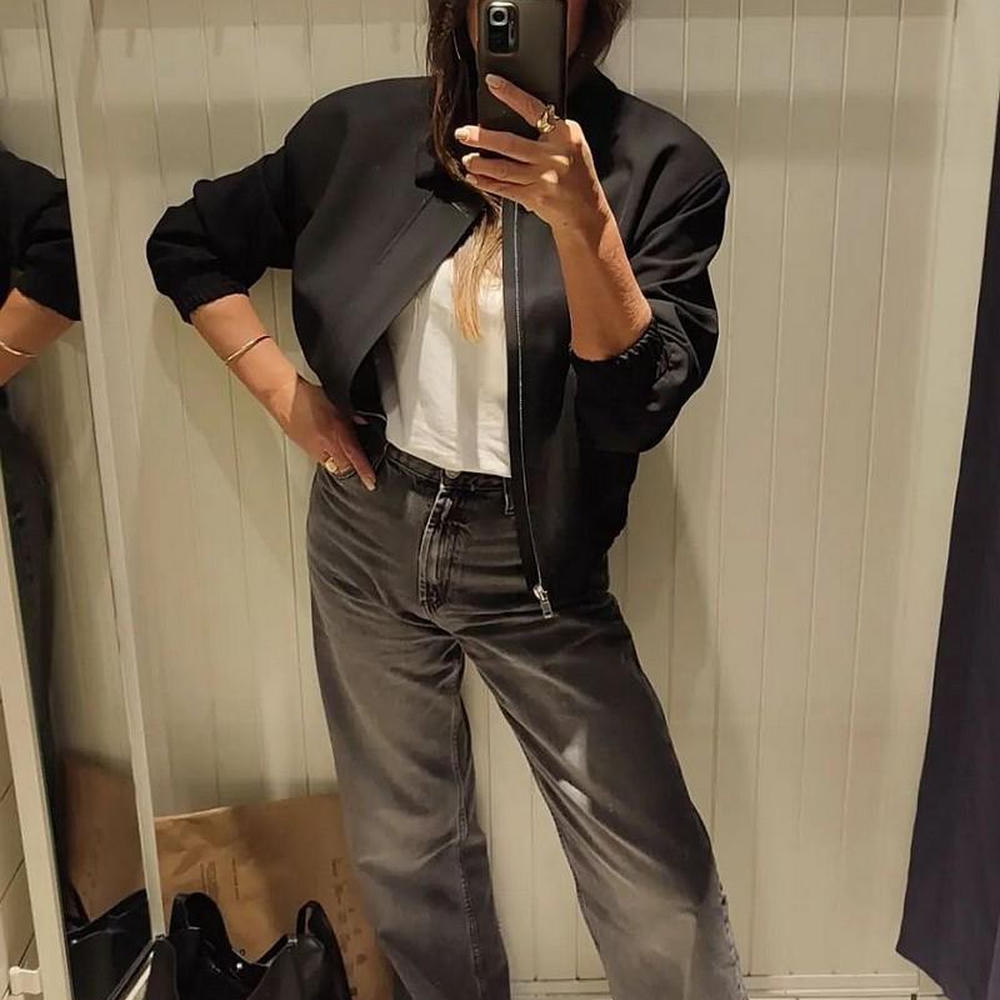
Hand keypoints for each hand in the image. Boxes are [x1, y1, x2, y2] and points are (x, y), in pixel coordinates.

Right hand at [267, 373, 374, 489]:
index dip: (364, 472)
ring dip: (340, 465)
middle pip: (343, 468)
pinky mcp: (303, 449)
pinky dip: (328, 458)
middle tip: (363, 475)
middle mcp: (324, 446)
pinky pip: (320, 459)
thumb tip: (361, 423)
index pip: (355, 458)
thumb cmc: (305, 397)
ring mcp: (312, 450)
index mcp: (335, 435)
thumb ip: (351, 417)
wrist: (281, 396)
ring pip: (331, 465)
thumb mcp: (336, 406)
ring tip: (346, 460)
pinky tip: (328, 449)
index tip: (371, 482)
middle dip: (353, 472)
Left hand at [454, 73, 609, 234]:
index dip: (511, 94)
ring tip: (467, 159)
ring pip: (504, 168)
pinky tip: (475, 178)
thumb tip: (518, 114)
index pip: (534, 109)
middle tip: (463, 132)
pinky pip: (505, 189)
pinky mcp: (534, 197)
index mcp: (564, 135)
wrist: (587, 212)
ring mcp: (543, 179)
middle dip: (483, 137)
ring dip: (481, 163)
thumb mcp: (573, 145)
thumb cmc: (578, 177)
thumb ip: (551, 131)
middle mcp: (553, 156)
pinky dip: (487, 183)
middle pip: (511, 143)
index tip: (492, 83)